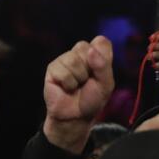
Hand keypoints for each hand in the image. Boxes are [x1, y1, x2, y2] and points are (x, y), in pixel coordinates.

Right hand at [43, 37, 114, 153]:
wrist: (76, 116)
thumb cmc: (92, 99)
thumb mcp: (106, 84)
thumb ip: (103, 66)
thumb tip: (90, 50)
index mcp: (96, 53)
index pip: (101, 42)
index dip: (103, 58)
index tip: (100, 73)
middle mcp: (80, 53)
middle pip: (85, 47)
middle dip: (89, 68)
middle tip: (87, 81)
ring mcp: (65, 59)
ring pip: (73, 60)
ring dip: (78, 78)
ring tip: (76, 85)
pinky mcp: (52, 68)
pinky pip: (62, 71)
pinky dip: (68, 83)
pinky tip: (67, 88)